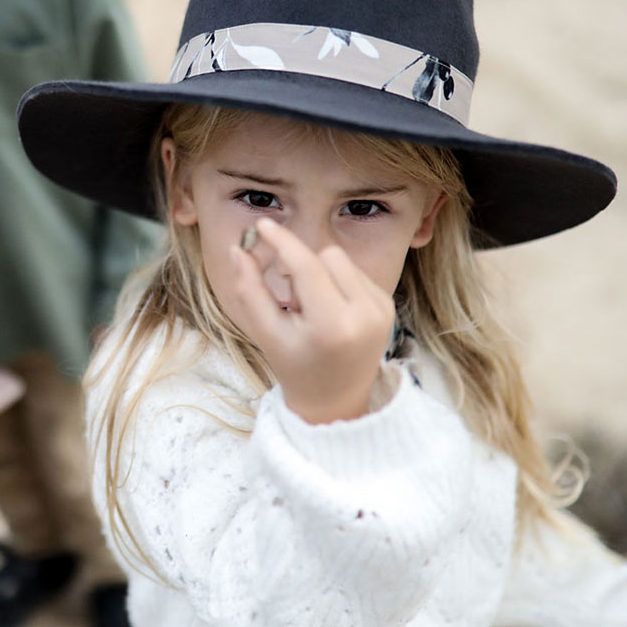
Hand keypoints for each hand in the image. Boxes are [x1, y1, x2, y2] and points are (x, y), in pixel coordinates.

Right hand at [218, 219, 394, 423]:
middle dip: (302, 266)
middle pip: (327, 255)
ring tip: (310, 308)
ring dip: (319, 272)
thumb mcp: (265, 333)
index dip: (283, 242)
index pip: (307, 267)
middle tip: (290, 299)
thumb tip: (238, 249)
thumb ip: (249, 290)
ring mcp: (381, 309)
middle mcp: (364, 314)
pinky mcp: (387, 305)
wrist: (335, 400)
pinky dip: (335, 281)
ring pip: (342, 260)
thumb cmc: (294, 367)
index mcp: (332, 326)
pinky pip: (354, 271)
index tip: (263, 226)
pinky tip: (328, 310)